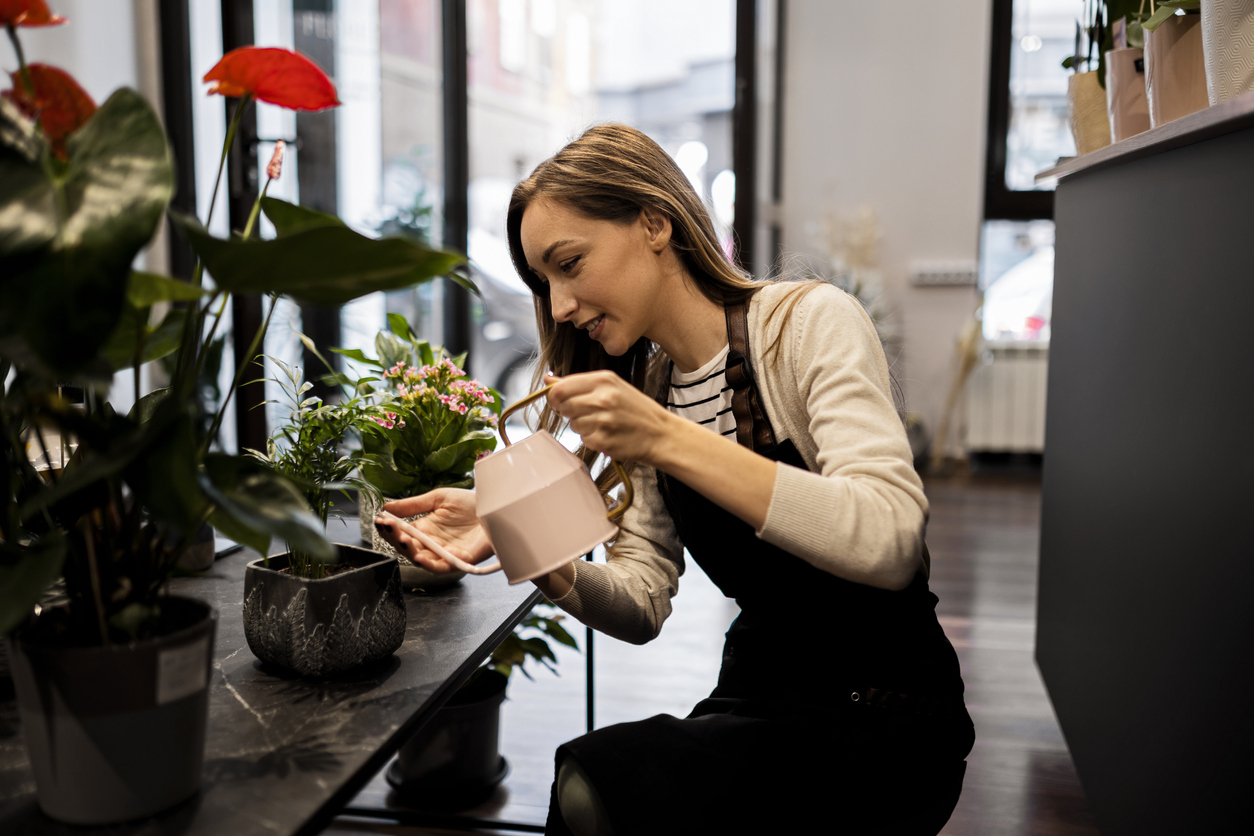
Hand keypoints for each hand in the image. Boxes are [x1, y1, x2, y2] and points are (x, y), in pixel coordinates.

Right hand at [375, 489, 493, 573]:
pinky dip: (432, 563)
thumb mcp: (438, 498)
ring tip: (403, 541)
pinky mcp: (461, 560)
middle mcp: (433, 543)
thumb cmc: (470, 503)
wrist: (496, 505)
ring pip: (423, 560)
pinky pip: (443, 566)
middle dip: (396, 539)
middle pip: (408, 548)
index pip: (401, 533)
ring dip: (411, 552)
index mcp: (425, 529)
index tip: (379, 521)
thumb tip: (387, 507)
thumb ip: (413, 505)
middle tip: (390, 529)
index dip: (389, 529)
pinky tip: (422, 556)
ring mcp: (446, 553)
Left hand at [543, 371, 674, 464]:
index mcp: (603, 380)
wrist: (662, 435)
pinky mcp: (603, 441)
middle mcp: (602, 399)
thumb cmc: (637, 410)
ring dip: (584, 427)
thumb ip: (580, 383)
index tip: (560, 401)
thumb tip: (548, 380)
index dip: (556, 397)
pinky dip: (593, 439)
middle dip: (571, 412)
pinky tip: (610, 435)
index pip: (560, 388)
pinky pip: (584, 440)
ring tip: (605, 424)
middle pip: (564, 407)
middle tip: (591, 413)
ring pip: (573, 424)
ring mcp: (602, 421)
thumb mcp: (613, 386)